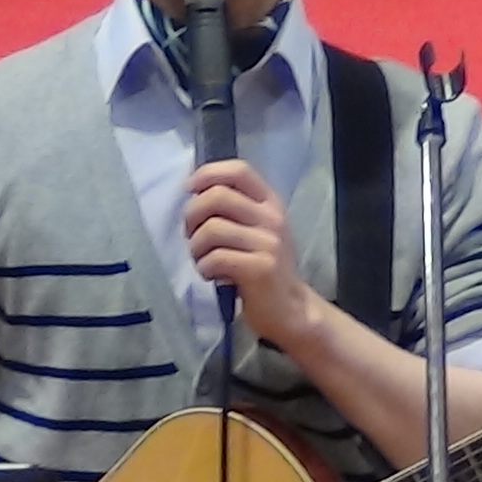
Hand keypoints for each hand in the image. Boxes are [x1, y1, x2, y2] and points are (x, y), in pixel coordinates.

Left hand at [183, 159, 319, 346]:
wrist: (292, 310)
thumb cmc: (266, 269)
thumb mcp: (258, 231)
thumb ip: (235, 210)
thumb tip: (193, 193)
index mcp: (271, 203)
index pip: (239, 171)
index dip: (208, 174)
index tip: (190, 190)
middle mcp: (272, 218)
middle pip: (217, 196)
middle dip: (192, 216)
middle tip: (191, 237)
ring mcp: (268, 243)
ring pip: (211, 229)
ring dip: (196, 247)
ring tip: (202, 260)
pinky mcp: (260, 268)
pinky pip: (215, 258)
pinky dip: (204, 268)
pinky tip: (212, 275)